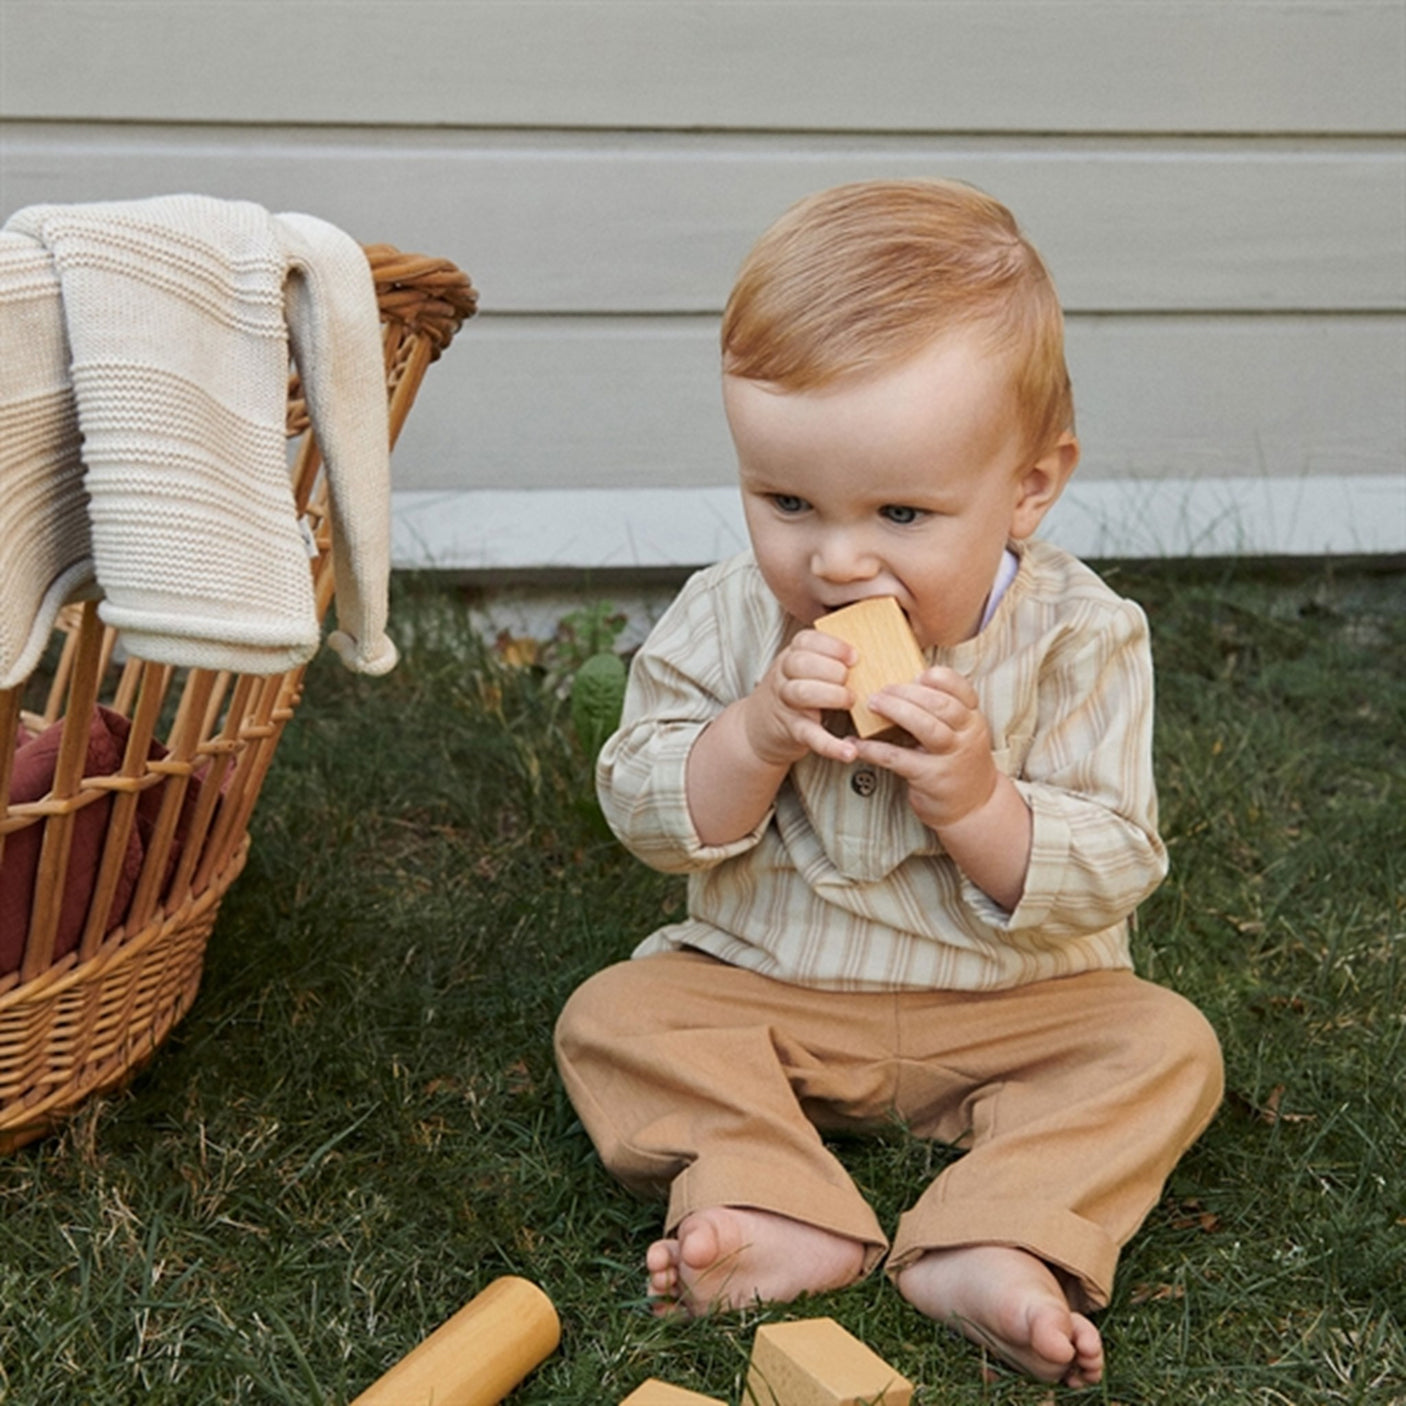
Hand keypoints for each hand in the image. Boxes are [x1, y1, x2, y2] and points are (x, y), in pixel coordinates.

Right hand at [740, 629, 859, 767]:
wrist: (758, 729)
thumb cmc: (792, 694)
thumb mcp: (802, 669)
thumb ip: (828, 659)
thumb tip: (872, 654)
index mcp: (791, 657)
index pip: (806, 640)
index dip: (833, 646)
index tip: (854, 656)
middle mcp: (784, 677)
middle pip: (801, 663)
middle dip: (832, 670)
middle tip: (850, 680)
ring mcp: (787, 704)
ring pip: (802, 692)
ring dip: (832, 695)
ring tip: (850, 701)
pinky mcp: (794, 732)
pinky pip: (811, 736)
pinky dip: (831, 745)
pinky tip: (848, 751)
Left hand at [852, 666, 999, 831]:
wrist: (973, 807)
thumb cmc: (958, 764)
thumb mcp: (960, 734)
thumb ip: (941, 712)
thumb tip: (902, 686)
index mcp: (972, 719)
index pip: (960, 688)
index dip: (937, 677)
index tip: (915, 675)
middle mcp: (967, 735)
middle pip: (939, 703)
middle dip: (906, 692)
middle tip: (881, 690)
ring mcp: (951, 757)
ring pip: (925, 725)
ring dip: (895, 710)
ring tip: (872, 704)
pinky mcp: (931, 778)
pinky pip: (898, 757)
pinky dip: (874, 749)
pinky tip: (857, 744)